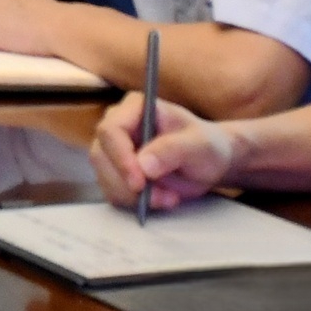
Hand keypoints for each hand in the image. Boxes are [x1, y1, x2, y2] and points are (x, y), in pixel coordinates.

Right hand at [92, 86, 239, 212]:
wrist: (208, 163)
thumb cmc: (206, 146)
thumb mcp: (199, 145)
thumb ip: (173, 149)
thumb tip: (143, 165)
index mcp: (135, 108)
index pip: (110, 130)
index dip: (120, 157)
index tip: (139, 182)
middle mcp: (118, 126)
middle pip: (101, 156)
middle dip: (127, 183)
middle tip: (160, 197)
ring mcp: (115, 150)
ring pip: (104, 177)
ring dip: (134, 196)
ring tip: (168, 198)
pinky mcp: (117, 173)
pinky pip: (113, 192)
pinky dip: (135, 203)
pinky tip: (161, 199)